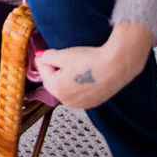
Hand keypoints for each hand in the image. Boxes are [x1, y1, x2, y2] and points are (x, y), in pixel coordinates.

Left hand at [34, 22, 152, 108]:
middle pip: (52, 83)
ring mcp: (79, 104)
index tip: (42, 53)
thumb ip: (49, 56)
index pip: (43, 72)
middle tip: (53, 59)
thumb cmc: (91, 60)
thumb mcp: (66, 55)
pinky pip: (76, 95)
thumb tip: (39, 56)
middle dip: (51, 71)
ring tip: (69, 66)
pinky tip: (81, 76)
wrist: (116, 66)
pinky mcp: (91, 103)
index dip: (42, 61)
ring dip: (62, 80)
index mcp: (57, 88)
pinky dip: (74, 87)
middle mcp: (66, 100)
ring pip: (64, 91)